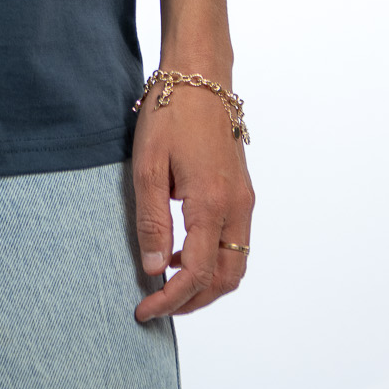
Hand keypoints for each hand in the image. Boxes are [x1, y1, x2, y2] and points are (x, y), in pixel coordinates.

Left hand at [131, 82, 252, 320]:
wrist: (201, 77)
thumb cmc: (170, 115)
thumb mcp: (148, 167)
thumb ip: (152, 221)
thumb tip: (154, 270)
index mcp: (212, 204)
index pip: (197, 274)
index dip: (171, 300)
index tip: (145, 310)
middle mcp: (237, 208)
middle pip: (225, 280)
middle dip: (193, 301)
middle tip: (157, 305)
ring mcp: (244, 201)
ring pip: (236, 265)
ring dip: (206, 284)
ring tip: (168, 282)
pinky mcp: (243, 192)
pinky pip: (236, 243)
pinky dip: (214, 261)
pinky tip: (183, 251)